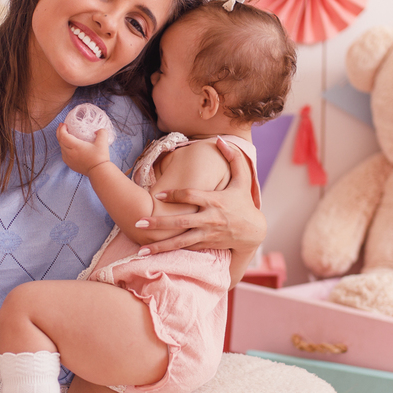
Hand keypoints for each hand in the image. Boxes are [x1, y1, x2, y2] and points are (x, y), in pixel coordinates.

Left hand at [58, 123, 112, 175]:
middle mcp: (70, 153)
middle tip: (62, 126)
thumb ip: (102, 132)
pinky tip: (68, 147)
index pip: (63, 136)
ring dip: (62, 141)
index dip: (62, 129)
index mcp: (75, 146)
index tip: (64, 124)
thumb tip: (98, 130)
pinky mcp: (71, 165)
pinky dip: (64, 148)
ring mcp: (69, 160)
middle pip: (60, 141)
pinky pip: (64, 155)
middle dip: (59, 132)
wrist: (99, 172)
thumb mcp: (103, 142)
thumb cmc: (100, 157)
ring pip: (61, 148)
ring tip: (65, 136)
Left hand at [137, 137, 265, 253]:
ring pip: (180, 241)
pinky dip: (170, 251)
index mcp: (215, 201)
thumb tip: (221, 139)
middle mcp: (209, 219)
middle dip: (159, 223)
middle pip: (181, 222)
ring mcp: (207, 235)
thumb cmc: (244, 202)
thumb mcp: (243, 180)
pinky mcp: (206, 245)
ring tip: (141, 249)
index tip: (157, 193)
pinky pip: (185, 248)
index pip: (191, 196)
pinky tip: (153, 253)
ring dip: (161, 245)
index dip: (174, 194)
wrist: (253, 232)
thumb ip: (234, 158)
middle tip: (139, 222)